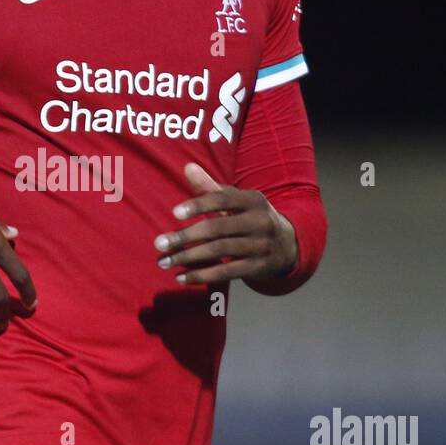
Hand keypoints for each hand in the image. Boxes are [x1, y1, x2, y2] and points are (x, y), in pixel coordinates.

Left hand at [153, 162, 297, 285]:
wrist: (286, 245)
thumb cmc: (249, 218)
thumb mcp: (236, 201)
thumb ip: (210, 187)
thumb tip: (188, 167)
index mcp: (253, 200)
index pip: (223, 199)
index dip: (199, 205)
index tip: (174, 213)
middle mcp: (260, 222)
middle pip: (218, 228)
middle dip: (185, 236)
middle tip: (160, 244)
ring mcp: (261, 246)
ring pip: (219, 251)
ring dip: (188, 257)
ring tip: (164, 262)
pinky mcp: (258, 267)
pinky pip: (226, 273)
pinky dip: (202, 275)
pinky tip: (181, 277)